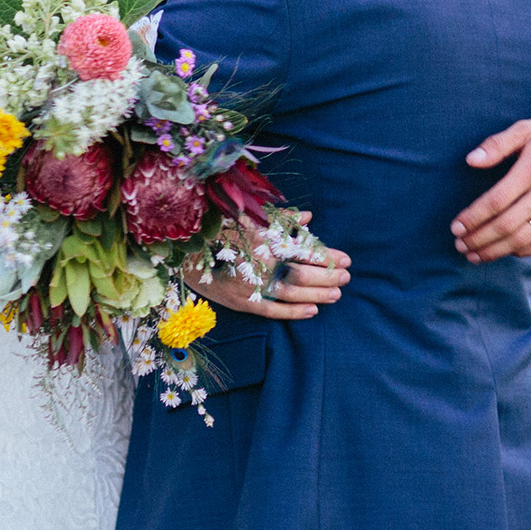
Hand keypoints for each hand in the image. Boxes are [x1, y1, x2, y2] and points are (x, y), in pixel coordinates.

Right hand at [185, 216, 351, 319]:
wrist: (184, 255)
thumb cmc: (218, 232)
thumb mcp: (247, 217)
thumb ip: (280, 219)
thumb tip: (308, 217)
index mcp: (262, 240)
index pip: (303, 250)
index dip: (327, 255)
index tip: (345, 259)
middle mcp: (259, 264)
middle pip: (302, 273)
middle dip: (328, 276)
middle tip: (346, 277)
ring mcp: (251, 286)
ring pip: (292, 293)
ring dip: (317, 295)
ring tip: (336, 295)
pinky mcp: (243, 303)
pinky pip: (274, 311)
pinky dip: (294, 312)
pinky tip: (312, 311)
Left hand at [451, 115, 530, 263]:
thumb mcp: (526, 129)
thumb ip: (496, 145)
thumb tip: (470, 161)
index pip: (496, 201)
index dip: (473, 217)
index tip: (456, 226)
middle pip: (506, 225)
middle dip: (479, 239)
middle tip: (459, 245)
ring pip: (524, 239)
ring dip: (496, 251)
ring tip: (475, 255)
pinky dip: (524, 251)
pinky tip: (506, 252)